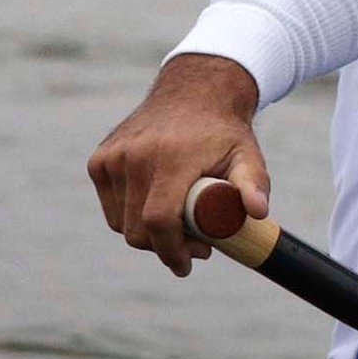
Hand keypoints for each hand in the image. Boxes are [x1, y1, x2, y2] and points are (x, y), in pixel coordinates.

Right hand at [86, 54, 271, 274]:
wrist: (193, 92)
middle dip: (164, 247)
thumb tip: (258, 212)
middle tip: (195, 245)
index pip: (158, 220)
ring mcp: (112, 157)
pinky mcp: (100, 160)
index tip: (186, 266)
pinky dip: (130, 215)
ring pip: (121, 222)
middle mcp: (134, 155)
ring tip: (178, 225)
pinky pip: (112, 206)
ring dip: (146, 234)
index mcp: (170, 157)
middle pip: (137, 229)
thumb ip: (253, 184)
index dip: (171, 251)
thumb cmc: (223, 132)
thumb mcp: (247, 155)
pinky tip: (156, 206)